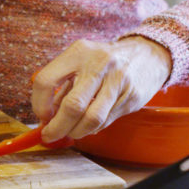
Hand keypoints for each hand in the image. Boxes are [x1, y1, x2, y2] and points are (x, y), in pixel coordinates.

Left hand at [32, 36, 172, 141]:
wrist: (149, 53)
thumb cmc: (105, 61)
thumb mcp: (80, 62)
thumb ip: (62, 87)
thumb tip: (45, 117)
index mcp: (78, 53)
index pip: (46, 81)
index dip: (39, 104)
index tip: (42, 116)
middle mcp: (98, 64)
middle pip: (72, 106)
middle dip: (57, 127)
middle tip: (50, 135)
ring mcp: (118, 80)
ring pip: (91, 118)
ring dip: (75, 132)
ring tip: (70, 132)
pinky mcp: (131, 96)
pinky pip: (106, 121)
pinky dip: (92, 128)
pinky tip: (88, 125)